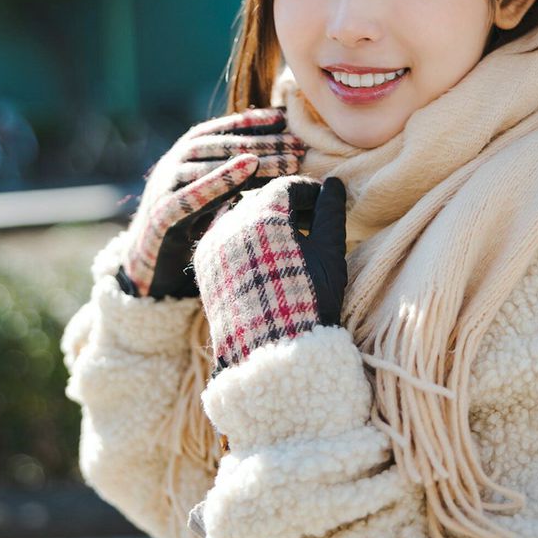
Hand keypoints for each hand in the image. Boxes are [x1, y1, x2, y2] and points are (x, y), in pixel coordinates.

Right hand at [119, 108, 304, 299]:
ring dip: (253, 158)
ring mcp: (164, 187)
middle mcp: (171, 164)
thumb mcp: (211, 198)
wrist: (147, 268)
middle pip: (221, 145)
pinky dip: (221, 177)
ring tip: (289, 161)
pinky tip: (250, 168)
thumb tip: (274, 158)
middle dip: (263, 142)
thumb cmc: (187, 229)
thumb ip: (232, 177)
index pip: (220, 130)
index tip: (285, 117)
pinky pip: (192, 192)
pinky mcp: (162, 213)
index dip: (252, 122)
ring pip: (211, 164)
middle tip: (299, 144)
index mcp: (183, 157)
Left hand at [193, 175, 346, 370]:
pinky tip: (267, 261)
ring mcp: (213, 243)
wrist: (269, 354)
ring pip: (242, 215)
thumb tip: (334, 183)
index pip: (289, 186)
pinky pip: (226, 237)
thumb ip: (330, 212)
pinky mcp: (203, 263)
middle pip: (263, 198)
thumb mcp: (329, 254)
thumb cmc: (308, 302)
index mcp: (263, 215)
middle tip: (313, 223)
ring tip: (292, 243)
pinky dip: (246, 239)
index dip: (312, 193)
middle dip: (289, 205)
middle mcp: (230, 222)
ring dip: (266, 220)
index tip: (326, 207)